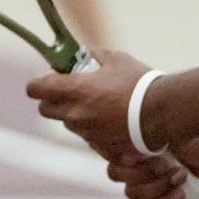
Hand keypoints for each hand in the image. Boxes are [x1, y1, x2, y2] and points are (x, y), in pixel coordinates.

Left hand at [25, 47, 148, 158]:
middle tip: (69, 91)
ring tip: (99, 104)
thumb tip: (84, 53)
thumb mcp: (117, 60)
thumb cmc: (140, 83)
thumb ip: (95, 55)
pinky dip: (93, 128)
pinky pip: (87, 136)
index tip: (49, 78)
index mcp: (76, 90)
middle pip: (45, 110)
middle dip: (52, 100)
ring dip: (75, 114)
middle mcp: (76, 114)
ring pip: (68, 123)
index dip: (38, 83)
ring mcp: (87, 133)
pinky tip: (111, 120)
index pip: (35, 89)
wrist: (163, 113)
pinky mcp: (100, 146)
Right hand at [106, 134, 198, 198]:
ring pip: (135, 194)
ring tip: (181, 177)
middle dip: (144, 174)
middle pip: (120, 177)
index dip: (125, 160)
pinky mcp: (164, 196)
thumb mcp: (174, 124)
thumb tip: (123, 130)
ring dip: (157, 188)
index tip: (145, 154)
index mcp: (135, 142)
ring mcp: (151, 181)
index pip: (112, 157)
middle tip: (167, 165)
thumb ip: (148, 126)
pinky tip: (181, 194)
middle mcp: (139, 161)